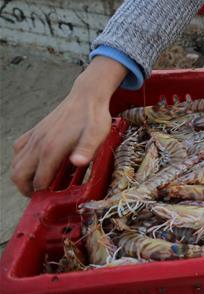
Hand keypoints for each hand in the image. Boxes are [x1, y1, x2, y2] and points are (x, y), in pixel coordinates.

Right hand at [11, 56, 126, 195]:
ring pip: (16, 164)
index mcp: (51, 149)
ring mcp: (34, 137)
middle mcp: (38, 144)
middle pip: (18, 175)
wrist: (86, 96)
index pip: (38, 180)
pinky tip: (35, 162)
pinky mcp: (35, 131)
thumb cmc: (94, 117)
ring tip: (38, 181)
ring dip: (22, 176)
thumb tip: (77, 163)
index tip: (53, 197)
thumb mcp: (97, 135)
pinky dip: (21, 160)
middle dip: (26, 189)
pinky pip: (18, 149)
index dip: (44, 192)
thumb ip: (86, 150)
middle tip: (41, 194)